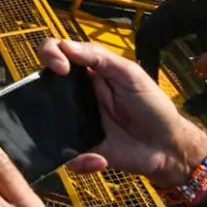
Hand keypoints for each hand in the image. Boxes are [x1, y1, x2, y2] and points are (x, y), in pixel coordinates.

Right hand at [37, 39, 206, 188]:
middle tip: (58, 104)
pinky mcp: (81, 148)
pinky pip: (66, 155)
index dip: (49, 53)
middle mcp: (76, 95)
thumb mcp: (130, 74)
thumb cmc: (152, 106)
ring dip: (53, 130)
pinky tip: (99, 159)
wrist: (168, 147)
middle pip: (42, 86)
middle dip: (38, 92)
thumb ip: (99, 58)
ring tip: (78, 135)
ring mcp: (76, 122)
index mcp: (87, 72)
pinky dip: (79, 160)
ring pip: (46, 122)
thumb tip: (64, 45)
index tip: (60, 67)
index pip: (57, 53)